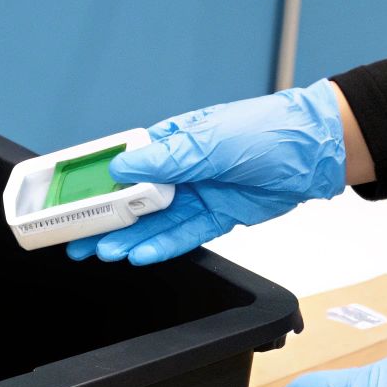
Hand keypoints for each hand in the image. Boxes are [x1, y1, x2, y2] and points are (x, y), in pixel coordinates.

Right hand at [66, 79, 348, 264]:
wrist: (317, 152)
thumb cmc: (267, 131)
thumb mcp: (212, 142)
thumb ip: (167, 158)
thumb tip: (121, 166)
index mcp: (172, 141)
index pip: (124, 163)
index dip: (96, 183)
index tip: (70, 200)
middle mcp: (181, 169)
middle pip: (133, 199)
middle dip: (103, 220)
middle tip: (75, 239)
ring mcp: (198, 194)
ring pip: (155, 222)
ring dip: (129, 238)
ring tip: (104, 254)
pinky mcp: (218, 217)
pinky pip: (184, 235)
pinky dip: (163, 246)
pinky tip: (140, 255)